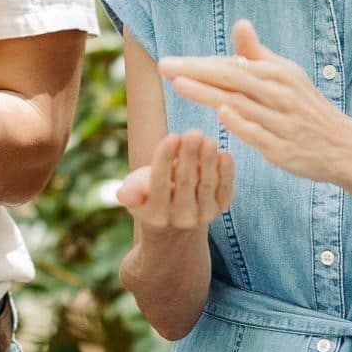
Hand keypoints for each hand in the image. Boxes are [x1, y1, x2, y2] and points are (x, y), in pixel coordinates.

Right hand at [116, 129, 235, 230]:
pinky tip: (225, 154)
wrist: (176, 215)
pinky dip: (227, 173)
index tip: (172, 137)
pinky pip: (225, 190)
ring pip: (207, 186)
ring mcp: (203, 215)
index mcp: (155, 214)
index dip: (166, 160)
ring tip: (209, 140)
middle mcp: (181, 218)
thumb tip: (124, 195)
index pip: (159, 184)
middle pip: (185, 183)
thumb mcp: (135, 192)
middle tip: (194, 133)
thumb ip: (130, 192)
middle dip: (190, 156)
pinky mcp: (221, 208)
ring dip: (209, 162)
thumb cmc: (150, 193)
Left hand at [158, 20, 351, 185]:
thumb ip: (259, 54)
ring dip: (209, 93)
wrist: (344, 147)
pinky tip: (222, 113)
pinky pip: (260, 133)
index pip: (232, 65)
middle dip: (196, 71)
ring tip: (179, 84)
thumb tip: (240, 24)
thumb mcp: (288, 76)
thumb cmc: (308, 110)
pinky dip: (242, 123)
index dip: (199, 63)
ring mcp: (281, 121)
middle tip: (164, 66)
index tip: (169, 61)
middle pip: (232, 78)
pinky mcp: (283, 148)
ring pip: (241, 103)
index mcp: (278, 73)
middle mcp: (279, 93)